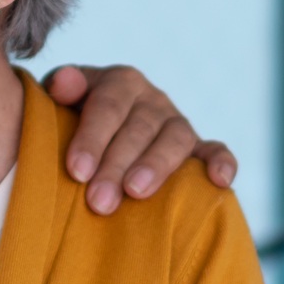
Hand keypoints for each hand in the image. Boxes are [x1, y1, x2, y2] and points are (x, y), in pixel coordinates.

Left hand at [43, 65, 238, 214]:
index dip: (92, 138)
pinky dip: (222, 163)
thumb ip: (61, 89)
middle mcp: (152, 99)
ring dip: (157, 165)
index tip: (76, 171)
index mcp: (120, 82)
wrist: (100, 129)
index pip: (108, 105)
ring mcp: (177, 123)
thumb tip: (63, 84)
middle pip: (139, 127)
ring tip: (136, 193)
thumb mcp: (61, 101)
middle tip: (99, 201)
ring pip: (176, 138)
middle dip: (117, 164)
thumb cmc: (72, 122)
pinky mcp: (198, 147)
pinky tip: (220, 182)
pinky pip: (215, 151)